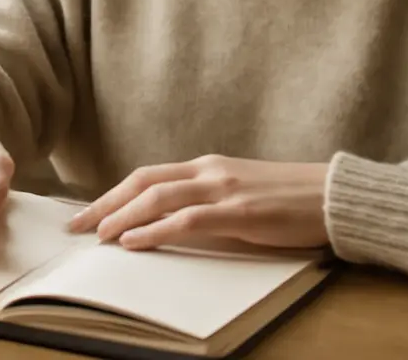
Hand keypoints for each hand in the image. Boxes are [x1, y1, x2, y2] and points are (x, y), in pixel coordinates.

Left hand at [67, 156, 328, 251]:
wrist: (331, 195)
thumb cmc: (288, 199)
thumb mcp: (239, 192)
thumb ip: (206, 200)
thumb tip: (169, 222)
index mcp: (206, 166)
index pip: (147, 175)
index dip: (113, 193)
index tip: (88, 212)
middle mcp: (207, 170)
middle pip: (142, 181)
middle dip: (105, 203)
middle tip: (76, 226)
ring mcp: (222, 188)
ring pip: (157, 197)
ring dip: (122, 216)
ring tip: (97, 235)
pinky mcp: (239, 211)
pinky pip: (187, 219)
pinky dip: (155, 229)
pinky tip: (135, 241)